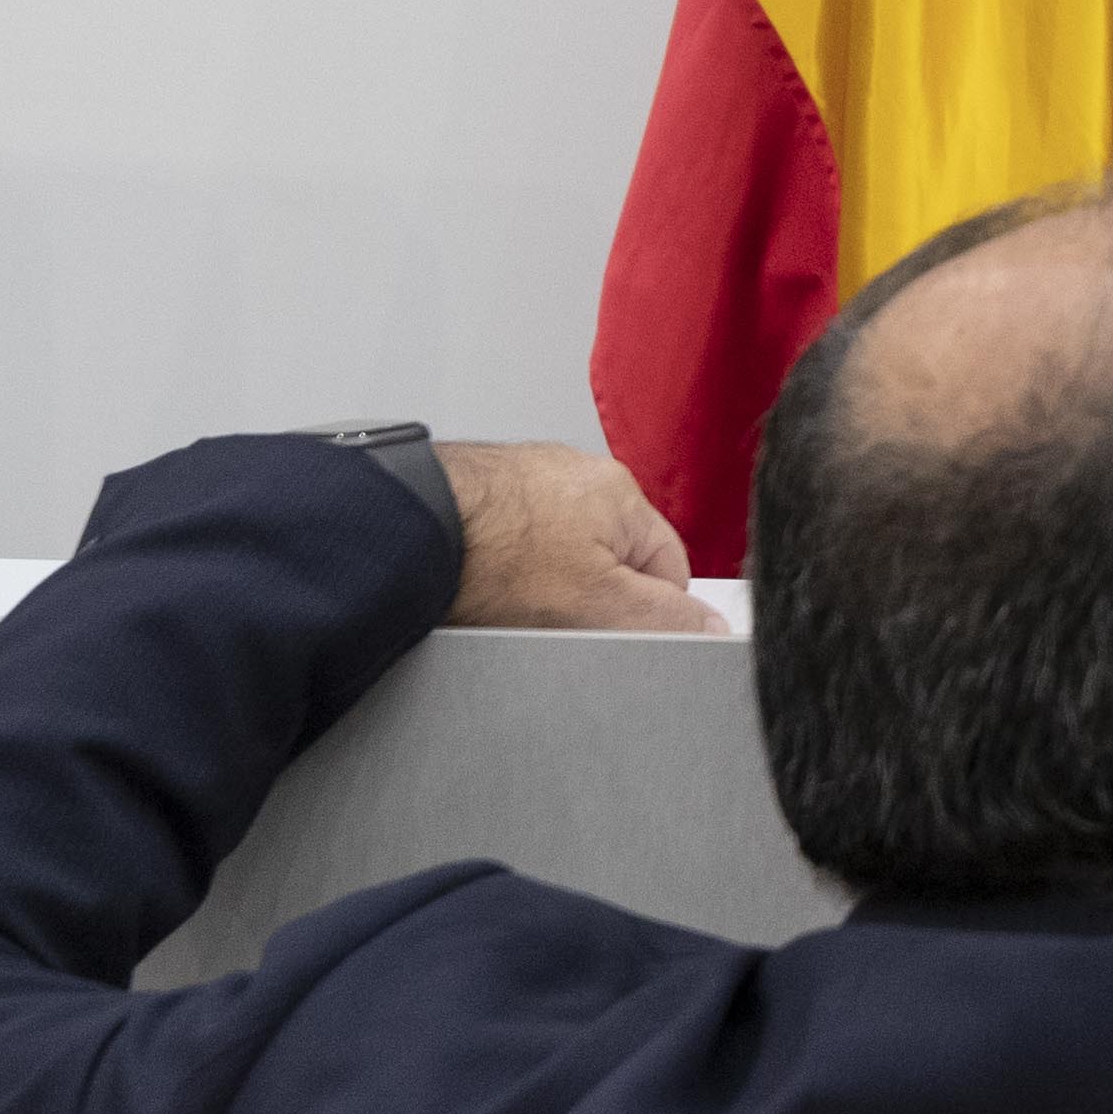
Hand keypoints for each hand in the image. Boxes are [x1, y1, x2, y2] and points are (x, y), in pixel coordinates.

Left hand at [438, 442, 726, 634]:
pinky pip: (512, 546)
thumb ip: (663, 620)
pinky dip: (501, 572)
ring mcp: (523, 480)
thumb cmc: (490, 555)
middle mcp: (576, 475)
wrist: (398, 528)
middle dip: (589, 602)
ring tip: (507, 609)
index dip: (647, 616)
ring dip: (541, 588)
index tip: (616, 638)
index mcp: (621, 494)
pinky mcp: (478, 493)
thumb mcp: (596, 604)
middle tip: (553, 627)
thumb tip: (714, 631)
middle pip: (612, 562)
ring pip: (560, 557)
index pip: (669, 571)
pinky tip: (479, 591)